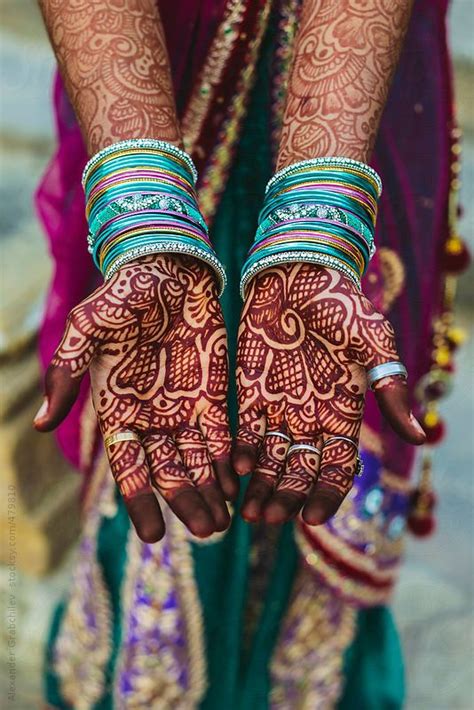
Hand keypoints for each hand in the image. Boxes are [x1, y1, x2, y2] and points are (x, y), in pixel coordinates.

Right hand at [35, 255, 237, 541]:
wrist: (166, 269)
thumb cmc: (122, 296)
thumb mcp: (87, 330)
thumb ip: (65, 374)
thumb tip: (41, 424)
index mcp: (117, 409)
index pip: (128, 466)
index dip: (140, 500)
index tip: (155, 534)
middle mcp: (151, 418)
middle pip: (168, 472)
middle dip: (186, 503)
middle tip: (207, 531)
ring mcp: (183, 408)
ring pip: (197, 462)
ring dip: (211, 492)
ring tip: (225, 522)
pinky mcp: (211, 395)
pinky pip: (221, 436)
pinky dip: (229, 462)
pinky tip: (240, 485)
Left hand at [234, 264, 424, 525]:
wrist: (297, 273)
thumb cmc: (340, 304)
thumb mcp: (373, 342)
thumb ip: (392, 387)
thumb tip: (420, 436)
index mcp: (343, 412)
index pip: (338, 468)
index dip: (326, 495)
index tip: (310, 517)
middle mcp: (311, 418)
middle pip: (300, 472)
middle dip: (285, 498)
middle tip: (267, 520)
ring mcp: (279, 408)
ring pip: (270, 460)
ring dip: (260, 487)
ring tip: (247, 512)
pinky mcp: (251, 393)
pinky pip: (244, 432)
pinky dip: (240, 453)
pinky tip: (233, 469)